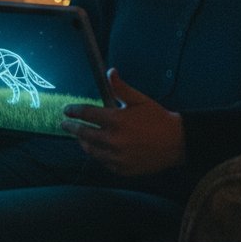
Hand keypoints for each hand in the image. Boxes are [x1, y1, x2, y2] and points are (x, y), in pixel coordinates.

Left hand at [61, 69, 185, 175]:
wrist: (176, 142)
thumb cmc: (157, 118)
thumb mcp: (139, 100)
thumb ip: (120, 88)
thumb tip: (109, 72)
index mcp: (116, 121)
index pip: (87, 114)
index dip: (74, 110)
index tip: (66, 110)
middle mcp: (113, 140)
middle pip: (84, 133)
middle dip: (72, 127)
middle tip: (64, 124)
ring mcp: (117, 157)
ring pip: (91, 150)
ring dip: (82, 142)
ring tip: (79, 137)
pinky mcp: (122, 169)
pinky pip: (103, 162)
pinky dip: (97, 155)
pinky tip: (96, 149)